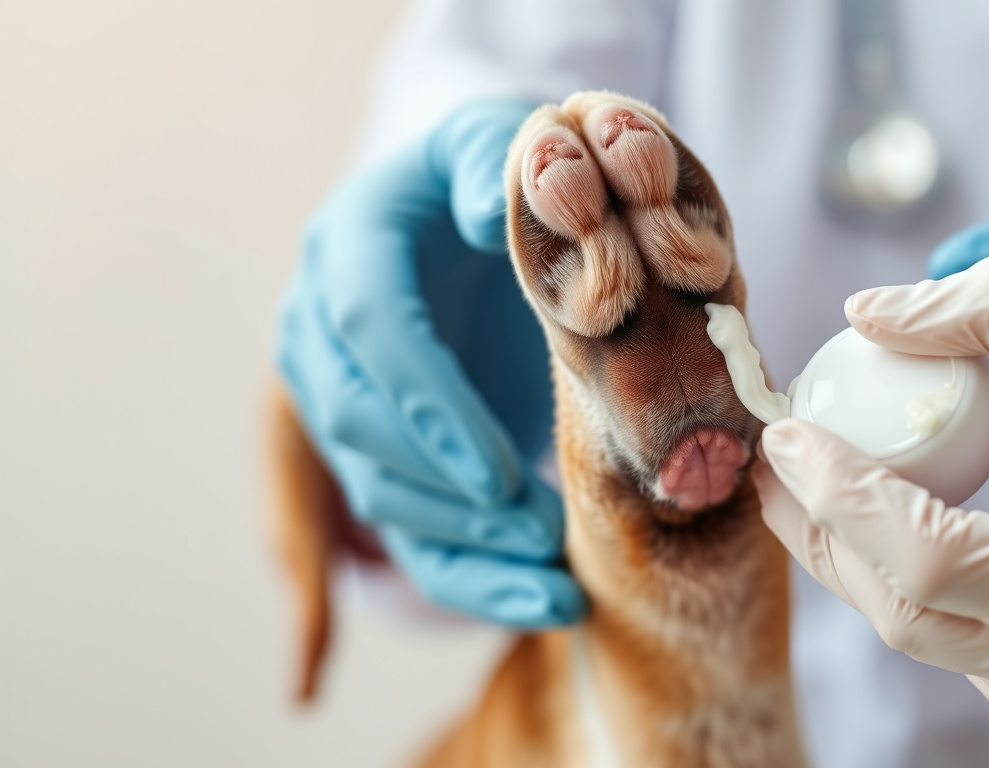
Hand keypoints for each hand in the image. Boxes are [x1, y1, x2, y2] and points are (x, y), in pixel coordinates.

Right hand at [276, 100, 586, 627]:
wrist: (468, 221)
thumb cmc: (494, 179)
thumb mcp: (495, 146)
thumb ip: (492, 164)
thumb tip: (495, 210)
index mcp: (352, 244)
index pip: (368, 325)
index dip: (424, 403)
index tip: (495, 472)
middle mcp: (321, 323)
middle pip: (358, 424)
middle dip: (448, 492)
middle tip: (541, 539)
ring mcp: (339, 392)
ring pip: (376, 489)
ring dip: (463, 548)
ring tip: (556, 586)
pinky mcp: (375, 446)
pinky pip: (404, 526)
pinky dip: (464, 574)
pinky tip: (536, 601)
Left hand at [755, 257, 988, 726]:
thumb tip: (867, 316)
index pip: (925, 556)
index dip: (839, 494)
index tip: (782, 431)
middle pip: (896, 608)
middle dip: (817, 527)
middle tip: (775, 455)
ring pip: (909, 631)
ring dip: (846, 556)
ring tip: (806, 483)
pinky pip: (944, 641)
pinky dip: (898, 580)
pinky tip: (877, 524)